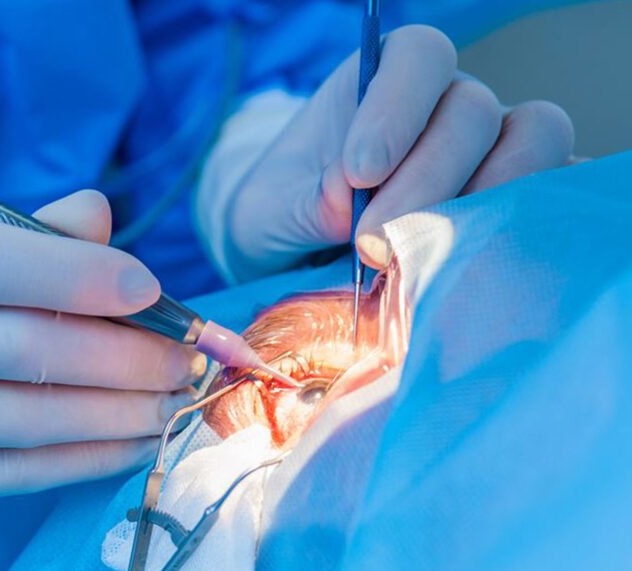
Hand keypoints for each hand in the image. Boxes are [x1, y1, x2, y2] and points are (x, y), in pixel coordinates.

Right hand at [0, 190, 204, 560]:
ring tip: (170, 405)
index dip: (75, 273)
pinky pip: (9, 473)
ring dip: (115, 414)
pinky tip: (130, 445)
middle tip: (183, 362)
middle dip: (120, 356)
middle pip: (14, 346)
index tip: (150, 290)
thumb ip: (21, 239)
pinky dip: (83, 460)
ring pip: (20, 419)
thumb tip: (98, 215)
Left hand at [223, 25, 574, 279]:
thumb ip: (302, 203)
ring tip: (423, 260)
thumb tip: (342, 198)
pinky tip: (483, 263)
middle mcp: (448, 104)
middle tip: (373, 244)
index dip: (397, 109)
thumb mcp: (270, 212)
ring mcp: (491, 150)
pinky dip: (530, 224)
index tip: (359, 174)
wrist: (297, 260)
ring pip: (532, 141)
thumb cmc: (282, 216)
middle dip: (426, 181)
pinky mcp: (517, 200)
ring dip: (484, 201)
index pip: (419, 56)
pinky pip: (551, 196)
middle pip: (474, 112)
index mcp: (385, 79)